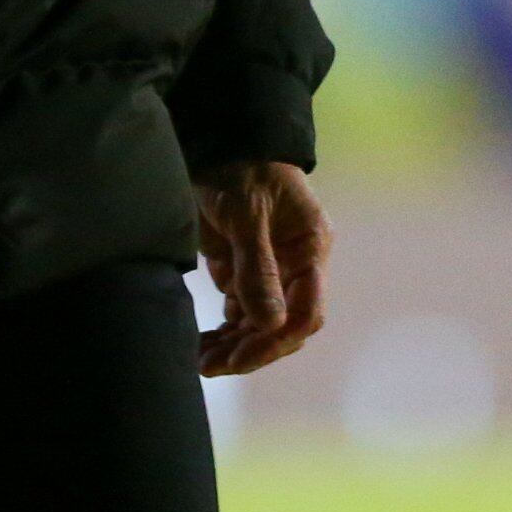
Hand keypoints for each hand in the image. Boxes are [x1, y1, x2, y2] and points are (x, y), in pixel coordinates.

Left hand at [191, 159, 329, 375]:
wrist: (222, 145)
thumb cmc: (243, 170)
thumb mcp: (248, 213)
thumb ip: (258, 266)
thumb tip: (271, 325)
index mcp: (310, 250)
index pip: (306, 311)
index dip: (277, 340)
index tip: (242, 355)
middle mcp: (296, 269)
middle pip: (283, 327)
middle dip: (251, 350)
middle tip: (212, 365)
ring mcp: (271, 274)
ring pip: (259, 328)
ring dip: (234, 348)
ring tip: (200, 362)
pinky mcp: (244, 275)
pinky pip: (239, 316)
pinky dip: (223, 335)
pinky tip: (202, 348)